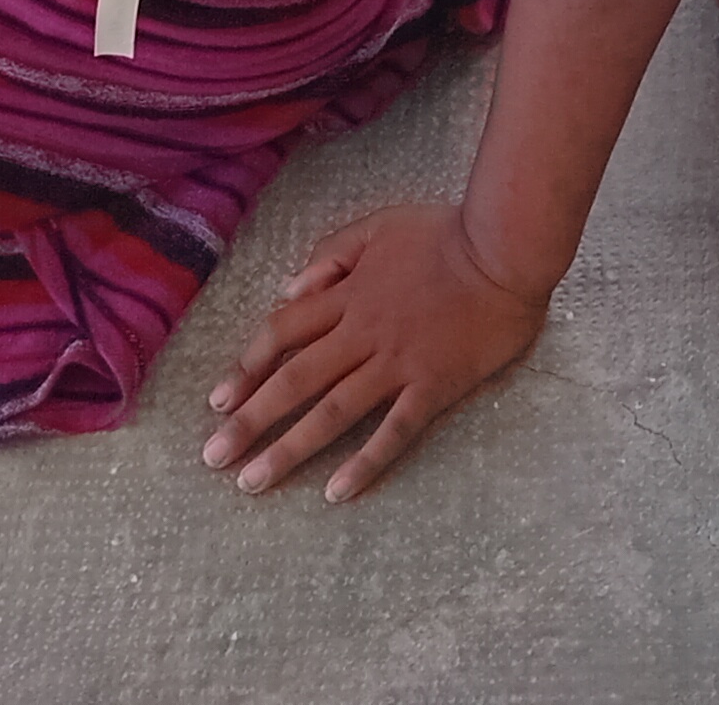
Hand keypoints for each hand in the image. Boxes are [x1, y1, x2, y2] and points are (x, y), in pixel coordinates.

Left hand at [200, 203, 550, 503]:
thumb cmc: (445, 233)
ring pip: (333, 411)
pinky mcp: (433, 386)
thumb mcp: (379, 226)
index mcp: (347, 295)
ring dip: (289, 449)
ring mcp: (397, 363)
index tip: (217, 403)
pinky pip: (394, 431)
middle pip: (295, 380)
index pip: (283, 333)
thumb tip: (292, 288)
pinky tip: (336, 492)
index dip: (247, 368)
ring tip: (252, 482)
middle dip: (250, 421)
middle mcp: (362, 334)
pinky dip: (364, 462)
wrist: (504, 248)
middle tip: (214, 458)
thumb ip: (332, 254)